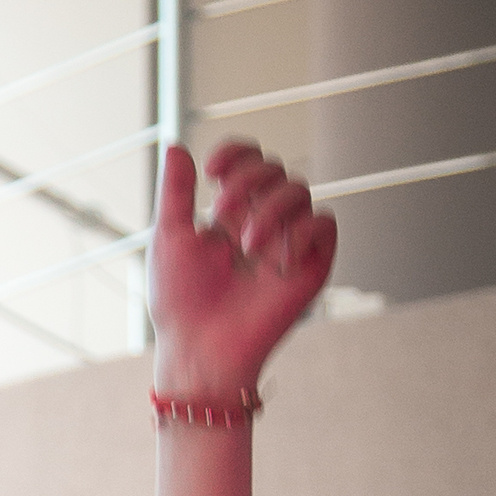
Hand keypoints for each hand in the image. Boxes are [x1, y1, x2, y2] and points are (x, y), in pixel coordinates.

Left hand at [148, 137, 335, 397]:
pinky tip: (276, 260)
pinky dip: (301, 231)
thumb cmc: (180, 303)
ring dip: (271, 207)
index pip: (248, 163)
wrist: (201, 350)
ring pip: (299, 190)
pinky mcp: (312, 265)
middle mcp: (263, 223)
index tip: (213, 170)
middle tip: (222, 213)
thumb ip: (176, 192)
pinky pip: (324, 222)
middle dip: (248, 180)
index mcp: (232, 215)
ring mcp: (289, 242)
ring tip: (245, 246)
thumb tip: (176, 145)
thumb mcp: (171, 238)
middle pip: (273, 169)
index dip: (237, 154)